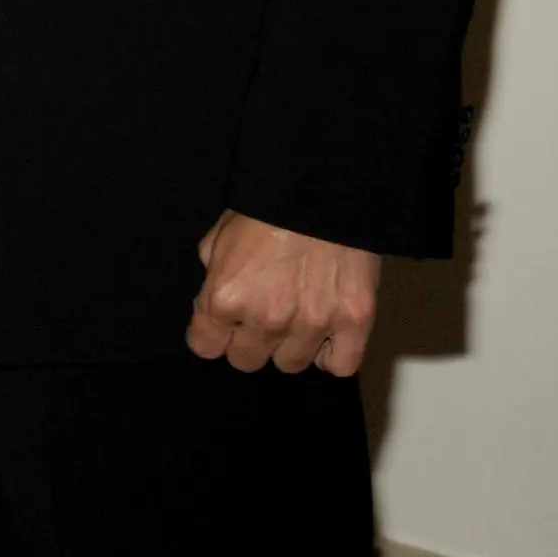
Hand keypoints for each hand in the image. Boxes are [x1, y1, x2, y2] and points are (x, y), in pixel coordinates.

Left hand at [188, 212, 378, 375]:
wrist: (321, 190)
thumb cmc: (266, 210)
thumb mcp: (218, 238)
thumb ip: (212, 277)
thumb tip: (213, 304)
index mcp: (225, 297)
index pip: (205, 347)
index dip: (212, 334)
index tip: (223, 324)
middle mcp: (265, 318)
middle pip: (246, 361)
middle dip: (249, 341)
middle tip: (261, 316)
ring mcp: (311, 324)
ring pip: (290, 364)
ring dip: (290, 346)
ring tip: (296, 318)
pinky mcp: (352, 323)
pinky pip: (339, 366)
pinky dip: (332, 356)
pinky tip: (326, 336)